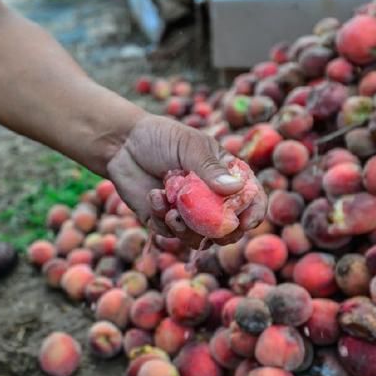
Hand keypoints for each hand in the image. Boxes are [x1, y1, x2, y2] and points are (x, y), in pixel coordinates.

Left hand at [107, 114, 266, 247]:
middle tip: (209, 228)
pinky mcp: (163, 220)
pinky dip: (162, 219)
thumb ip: (209, 168)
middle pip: (227, 228)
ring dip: (187, 231)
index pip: (250, 198)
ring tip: (172, 212)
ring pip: (198, 238)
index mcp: (224, 176)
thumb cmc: (160, 137)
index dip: (253, 212)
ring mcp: (187, 212)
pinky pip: (169, 233)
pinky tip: (153, 196)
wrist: (122, 144)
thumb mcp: (189, 146)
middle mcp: (209, 198)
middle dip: (220, 233)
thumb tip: (234, 188)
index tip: (246, 221)